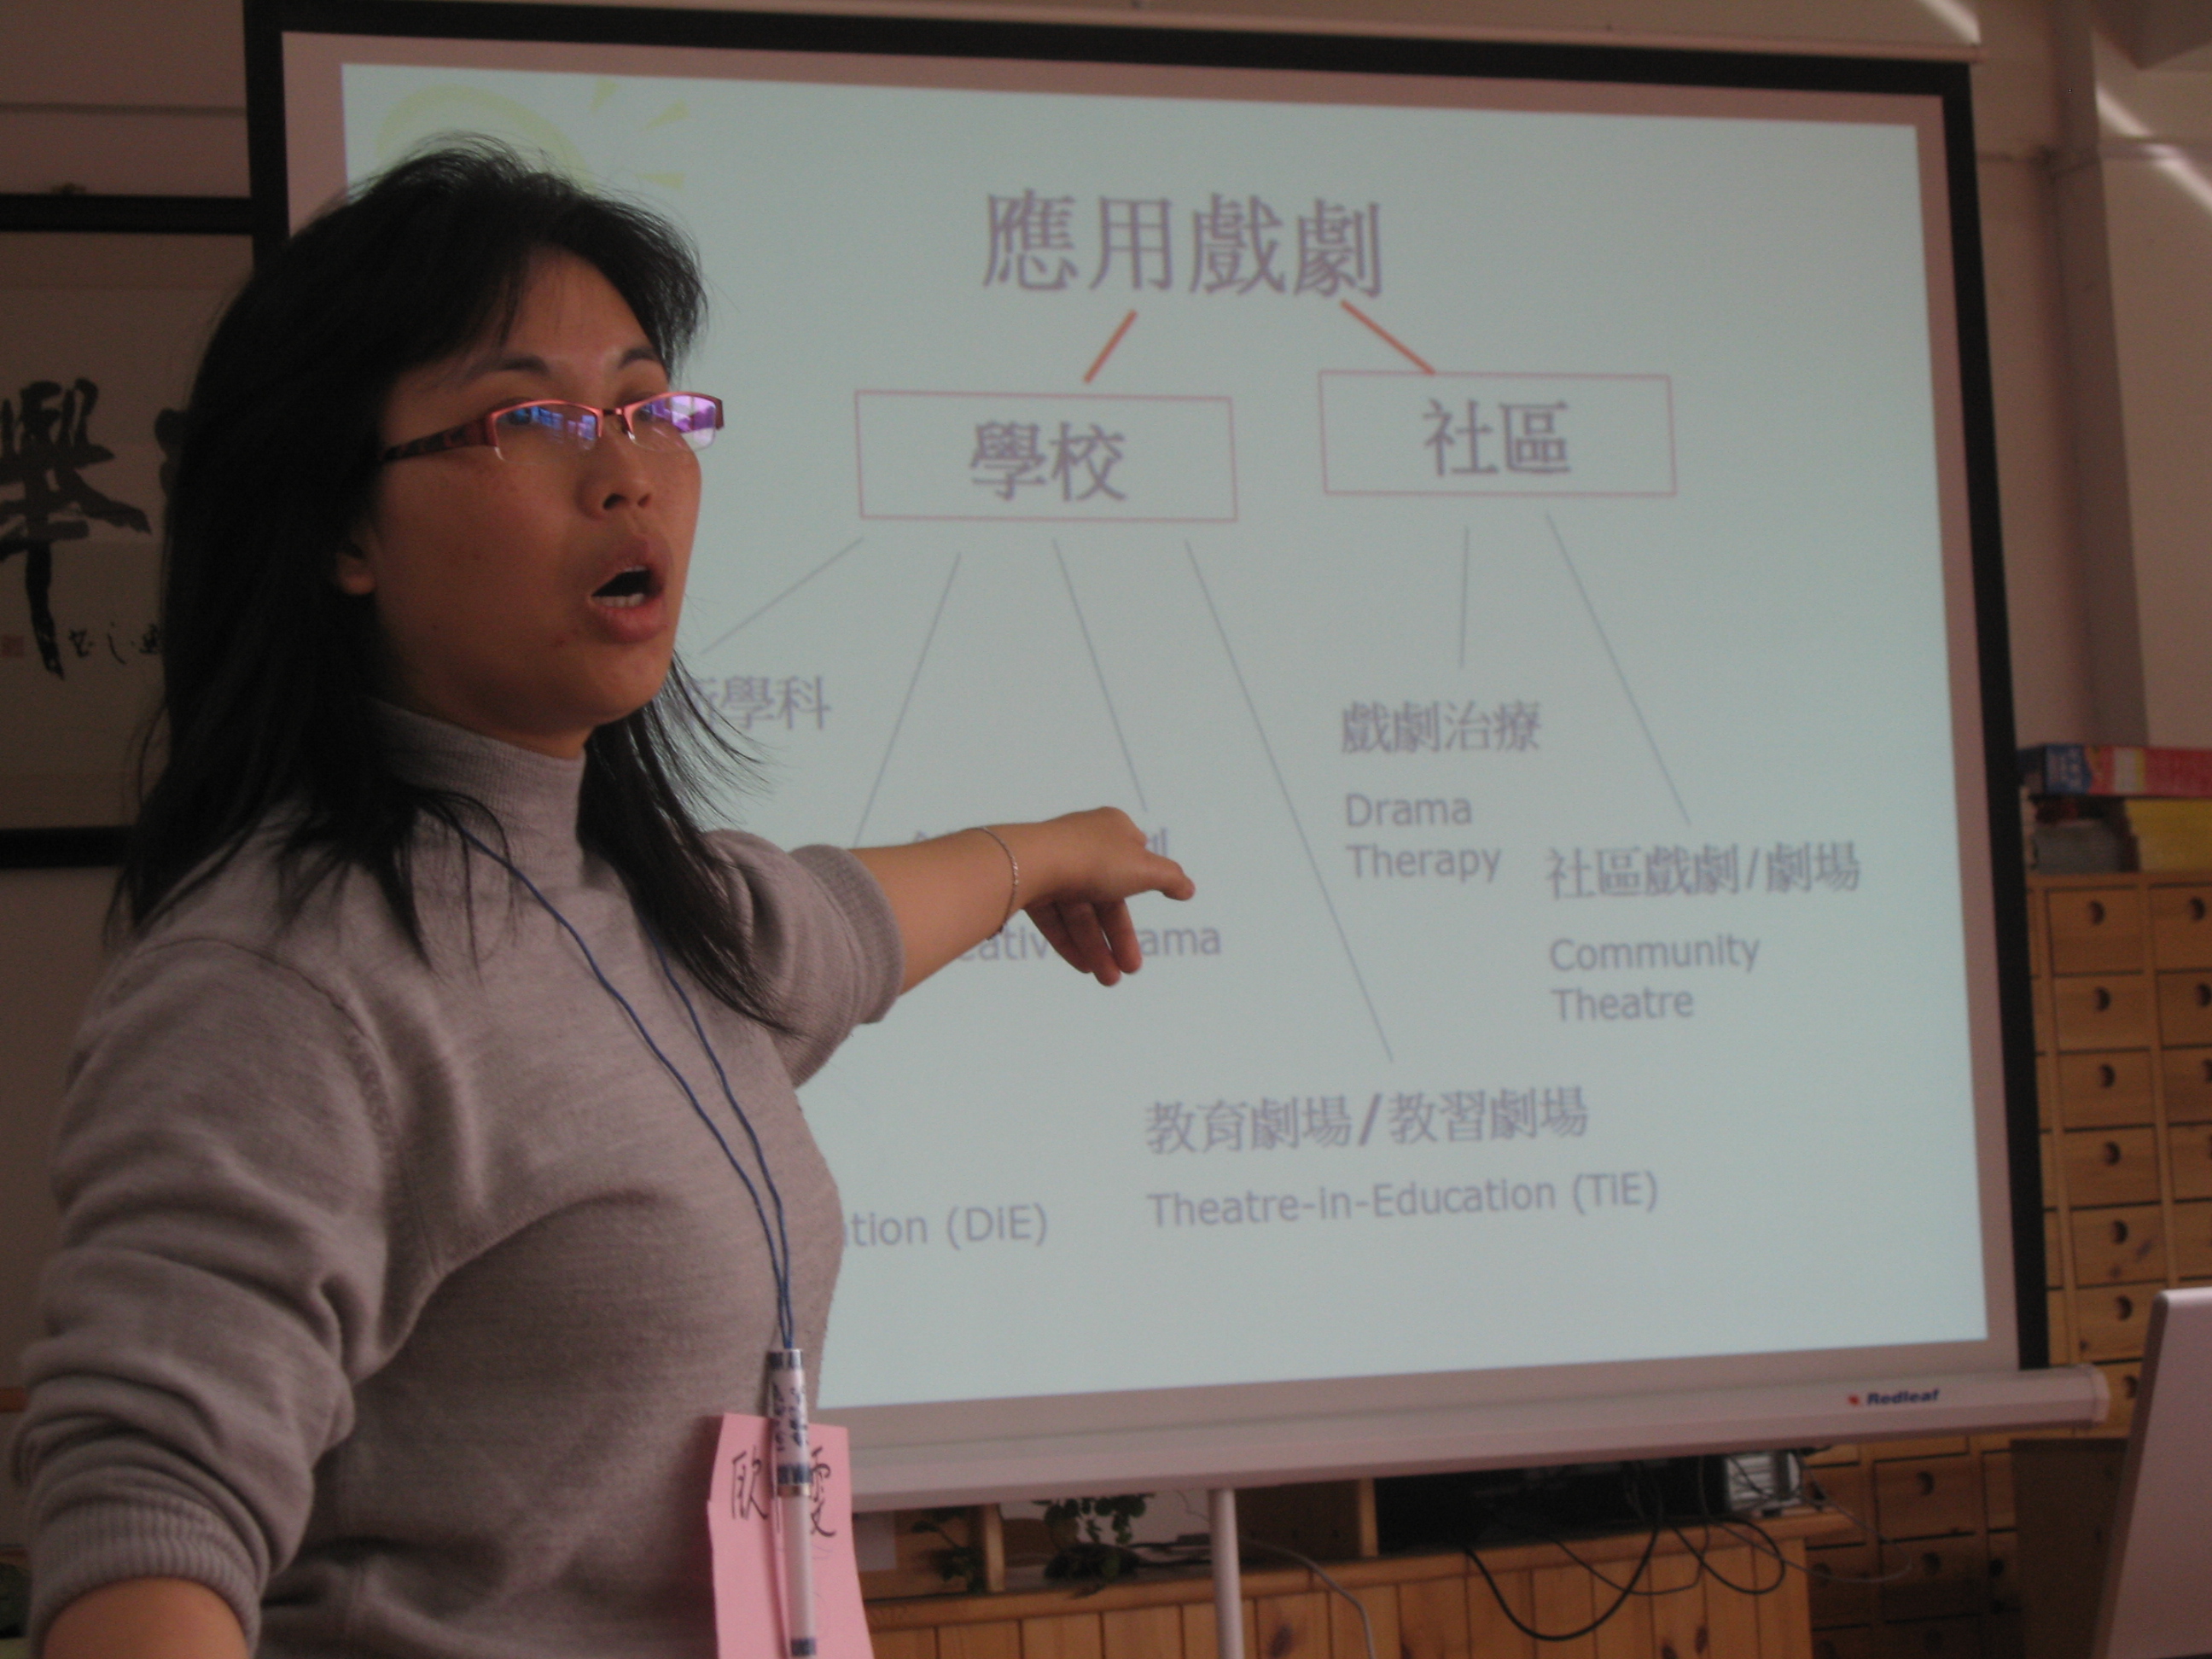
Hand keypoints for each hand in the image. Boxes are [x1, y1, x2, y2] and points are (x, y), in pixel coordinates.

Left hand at [1015, 808, 1194, 985]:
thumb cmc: (1096, 859)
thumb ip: (1170, 878)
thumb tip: (1188, 888)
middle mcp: (1081, 843)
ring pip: (1080, 911)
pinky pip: (1055, 918)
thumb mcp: (1145, 868)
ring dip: (1096, 946)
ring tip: (1108, 979)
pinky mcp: (1029, 886)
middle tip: (1131, 969)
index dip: (1143, 882)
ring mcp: (1053, 865)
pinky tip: (1084, 967)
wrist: (1033, 863)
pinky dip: (1070, 942)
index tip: (1154, 904)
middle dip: (1119, 935)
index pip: (1133, 856)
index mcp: (1111, 828)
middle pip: (1106, 895)